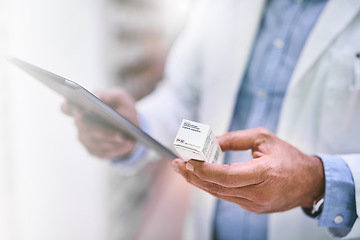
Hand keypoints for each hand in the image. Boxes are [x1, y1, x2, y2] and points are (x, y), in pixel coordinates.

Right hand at [61, 88, 137, 158]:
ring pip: (95, 143)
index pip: (66, 108)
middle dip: (104, 133)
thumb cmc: (121, 106)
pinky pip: (103, 153)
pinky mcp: (93, 150)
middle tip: (120, 136)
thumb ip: (108, 95)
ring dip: (113, 143)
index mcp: (81, 106)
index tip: (80, 111)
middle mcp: (79, 123)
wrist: (129, 122)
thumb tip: (96, 98)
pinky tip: (128, 145)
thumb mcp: (119, 97)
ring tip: (128, 141)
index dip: (68, 109)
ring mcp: (84, 138)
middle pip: (86, 129)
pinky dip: (117, 150)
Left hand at [171, 128, 324, 212]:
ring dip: (198, 182)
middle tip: (176, 164)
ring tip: (182, 169)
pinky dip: (211, 186)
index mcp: (267, 173)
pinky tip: (200, 177)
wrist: (309, 183)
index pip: (228, 176)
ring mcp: (256, 204)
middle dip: (193, 176)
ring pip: (219, 194)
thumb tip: (210, 143)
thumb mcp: (263, 139)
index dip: (205, 170)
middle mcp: (260, 193)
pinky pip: (227, 197)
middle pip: (218, 187)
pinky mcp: (253, 209)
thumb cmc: (288, 157)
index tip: (188, 160)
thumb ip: (235, 139)